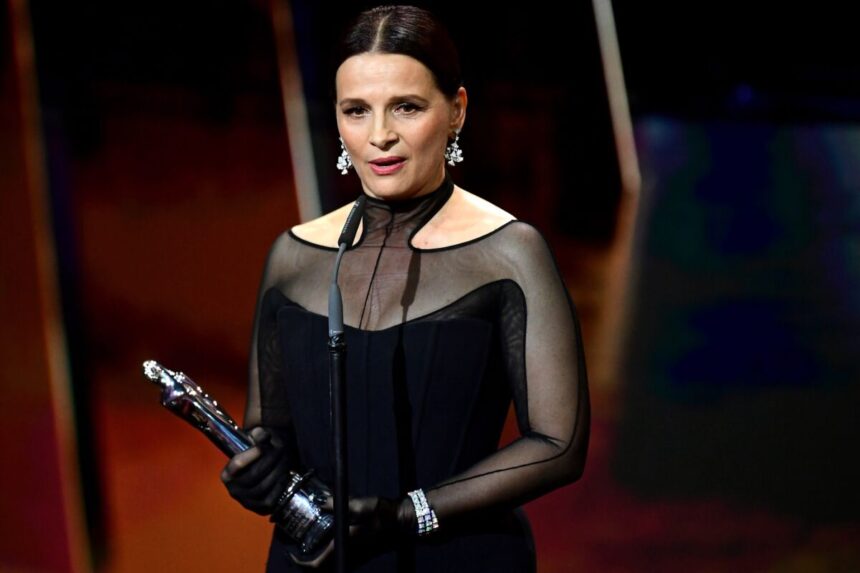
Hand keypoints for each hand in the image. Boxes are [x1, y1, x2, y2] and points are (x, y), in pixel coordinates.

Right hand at [221, 426, 292, 514]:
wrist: (264, 471)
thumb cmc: (259, 454)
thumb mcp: (256, 440)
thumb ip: (259, 434)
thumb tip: (263, 436)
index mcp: (227, 473)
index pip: (237, 464)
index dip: (251, 454)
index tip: (263, 446)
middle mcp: (233, 490)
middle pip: (253, 475)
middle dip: (270, 461)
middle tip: (281, 450)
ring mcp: (246, 502)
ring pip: (263, 487)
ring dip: (277, 472)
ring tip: (285, 460)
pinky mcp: (259, 509)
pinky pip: (270, 500)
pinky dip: (279, 487)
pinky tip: (284, 475)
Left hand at [288, 495, 414, 567]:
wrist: (402, 524)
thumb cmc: (383, 515)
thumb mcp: (361, 505)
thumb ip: (338, 504)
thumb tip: (321, 503)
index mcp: (343, 546)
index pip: (315, 567)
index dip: (299, 564)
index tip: (291, 555)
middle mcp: (347, 556)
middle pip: (320, 572)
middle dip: (305, 567)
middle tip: (297, 553)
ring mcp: (354, 559)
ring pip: (329, 569)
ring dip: (317, 564)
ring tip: (310, 547)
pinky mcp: (361, 557)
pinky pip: (338, 564)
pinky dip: (328, 560)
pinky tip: (328, 543)